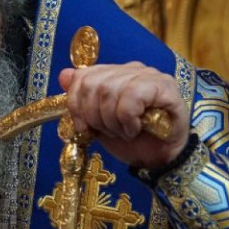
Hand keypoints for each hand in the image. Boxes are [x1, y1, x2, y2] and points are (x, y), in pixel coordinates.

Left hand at [59, 62, 189, 168]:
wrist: (161, 159)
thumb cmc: (131, 140)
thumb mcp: (98, 123)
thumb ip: (81, 101)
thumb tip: (64, 75)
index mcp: (113, 75)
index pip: (83, 76)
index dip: (76, 103)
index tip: (83, 126)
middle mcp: (131, 69)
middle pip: (94, 84)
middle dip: (95, 116)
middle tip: (109, 131)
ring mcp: (149, 75)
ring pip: (110, 91)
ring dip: (112, 121)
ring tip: (123, 132)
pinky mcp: (165, 86)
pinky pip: (131, 97)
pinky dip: (128, 119)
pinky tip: (135, 129)